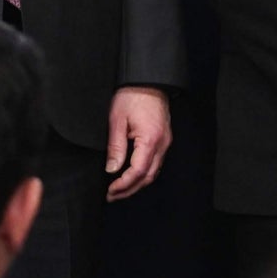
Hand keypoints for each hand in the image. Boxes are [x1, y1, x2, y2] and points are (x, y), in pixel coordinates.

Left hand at [104, 87, 172, 201]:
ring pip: (154, 171)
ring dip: (137, 183)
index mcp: (150, 139)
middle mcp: (162, 143)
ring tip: (119, 189)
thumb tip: (112, 169)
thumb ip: (115, 147)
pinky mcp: (164, 139)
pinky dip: (143, 173)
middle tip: (112, 196)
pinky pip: (156, 162)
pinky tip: (131, 175)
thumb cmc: (132, 96)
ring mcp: (165, 141)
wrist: (148, 81)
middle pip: (149, 176)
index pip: (139, 171)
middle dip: (130, 189)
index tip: (110, 190)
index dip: (124, 184)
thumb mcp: (117, 120)